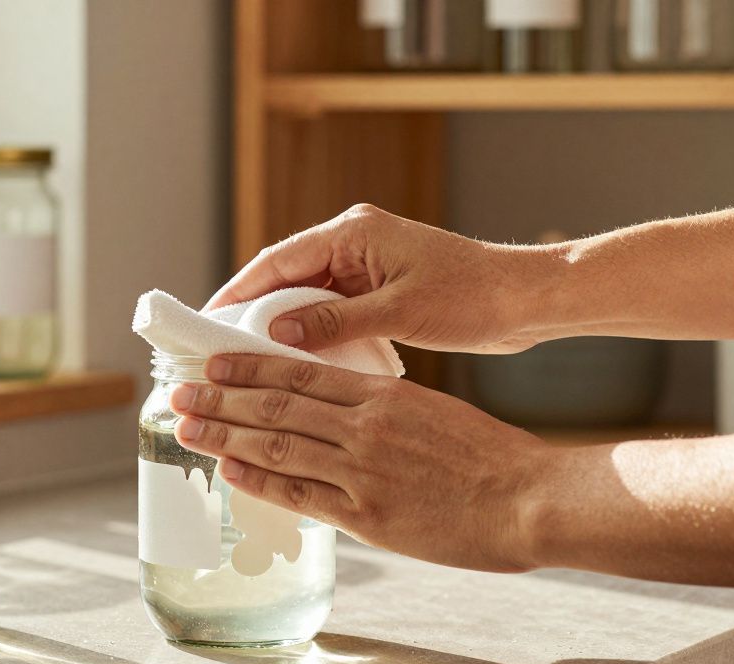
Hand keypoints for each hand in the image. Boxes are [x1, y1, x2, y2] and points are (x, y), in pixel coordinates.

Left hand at [169, 353, 553, 573]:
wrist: (530, 498)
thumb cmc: (492, 458)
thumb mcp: (435, 415)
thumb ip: (385, 414)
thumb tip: (343, 419)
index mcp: (383, 395)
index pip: (300, 373)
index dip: (249, 366)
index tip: (213, 362)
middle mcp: (364, 426)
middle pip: (276, 405)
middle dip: (221, 398)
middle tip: (179, 391)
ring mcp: (362, 470)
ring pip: (277, 445)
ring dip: (225, 434)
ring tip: (186, 425)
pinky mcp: (367, 514)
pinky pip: (300, 493)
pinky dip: (259, 480)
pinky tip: (229, 469)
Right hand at [206, 204, 557, 353]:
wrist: (527, 300)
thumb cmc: (473, 296)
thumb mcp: (399, 311)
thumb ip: (334, 321)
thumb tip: (277, 331)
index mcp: (354, 232)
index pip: (276, 260)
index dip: (237, 291)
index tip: (206, 321)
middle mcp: (354, 242)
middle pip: (285, 277)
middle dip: (252, 311)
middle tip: (219, 349)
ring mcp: (367, 265)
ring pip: (306, 296)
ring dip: (281, 325)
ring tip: (248, 362)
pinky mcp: (380, 288)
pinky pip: (331, 309)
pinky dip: (311, 332)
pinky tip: (296, 362)